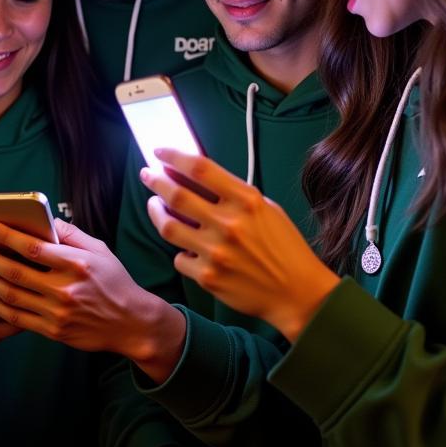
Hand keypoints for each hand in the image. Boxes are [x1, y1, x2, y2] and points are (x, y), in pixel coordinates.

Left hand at [0, 219, 184, 379]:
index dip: (6, 236)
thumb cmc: (115, 282)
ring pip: (10, 295)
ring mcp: (57, 312)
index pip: (32, 247)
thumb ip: (71, 234)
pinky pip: (16, 318)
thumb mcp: (99, 250)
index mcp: (76, 263)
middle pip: (14, 271)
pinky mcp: (53, 331)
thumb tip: (46, 220)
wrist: (131, 323)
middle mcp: (65, 288)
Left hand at [141, 149, 339, 341]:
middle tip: (147, 175)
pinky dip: (180, 251)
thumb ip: (234, 194)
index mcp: (246, 201)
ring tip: (154, 204)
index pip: (200, 168)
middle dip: (155, 181)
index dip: (174, 156)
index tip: (160, 153)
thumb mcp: (266, 209)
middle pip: (176, 195)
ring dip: (156, 212)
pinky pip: (180, 258)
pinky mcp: (208, 278)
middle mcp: (229, 224)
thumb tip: (195, 177)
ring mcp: (216, 252)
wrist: (298, 293)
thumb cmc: (284, 247)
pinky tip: (185, 246)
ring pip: (168, 227)